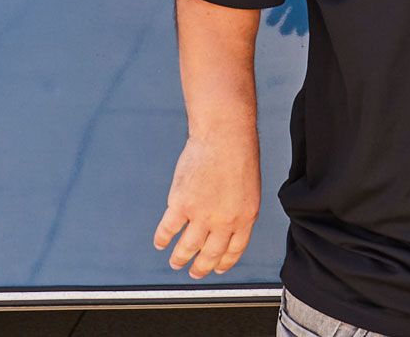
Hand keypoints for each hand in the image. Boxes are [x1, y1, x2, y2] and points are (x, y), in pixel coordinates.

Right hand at [153, 129, 259, 278]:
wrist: (224, 135)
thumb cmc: (238, 154)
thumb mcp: (249, 188)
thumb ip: (238, 210)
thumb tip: (226, 226)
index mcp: (245, 217)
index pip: (234, 250)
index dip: (224, 262)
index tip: (218, 269)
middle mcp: (225, 221)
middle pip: (210, 254)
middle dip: (201, 268)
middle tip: (194, 273)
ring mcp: (202, 214)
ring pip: (187, 248)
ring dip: (179, 258)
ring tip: (175, 262)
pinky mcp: (181, 204)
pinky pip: (168, 230)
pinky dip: (162, 239)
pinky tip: (160, 243)